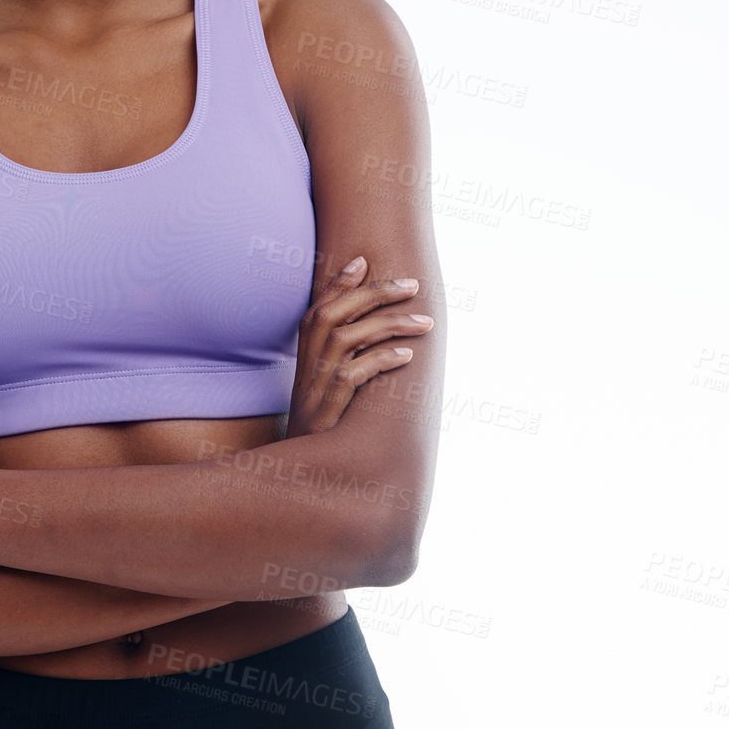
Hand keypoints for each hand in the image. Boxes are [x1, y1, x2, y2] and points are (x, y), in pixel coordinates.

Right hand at [286, 257, 431, 437]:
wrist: (304, 468)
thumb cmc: (325, 422)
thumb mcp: (326, 382)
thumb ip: (344, 354)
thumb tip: (380, 328)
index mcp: (305, 353)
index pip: (319, 306)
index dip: (338, 281)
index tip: (363, 260)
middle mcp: (307, 363)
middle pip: (333, 313)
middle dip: (374, 293)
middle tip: (412, 285)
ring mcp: (315, 385)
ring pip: (346, 338)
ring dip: (389, 324)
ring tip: (424, 322)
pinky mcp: (327, 409)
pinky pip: (352, 375)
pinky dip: (380, 360)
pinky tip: (407, 355)